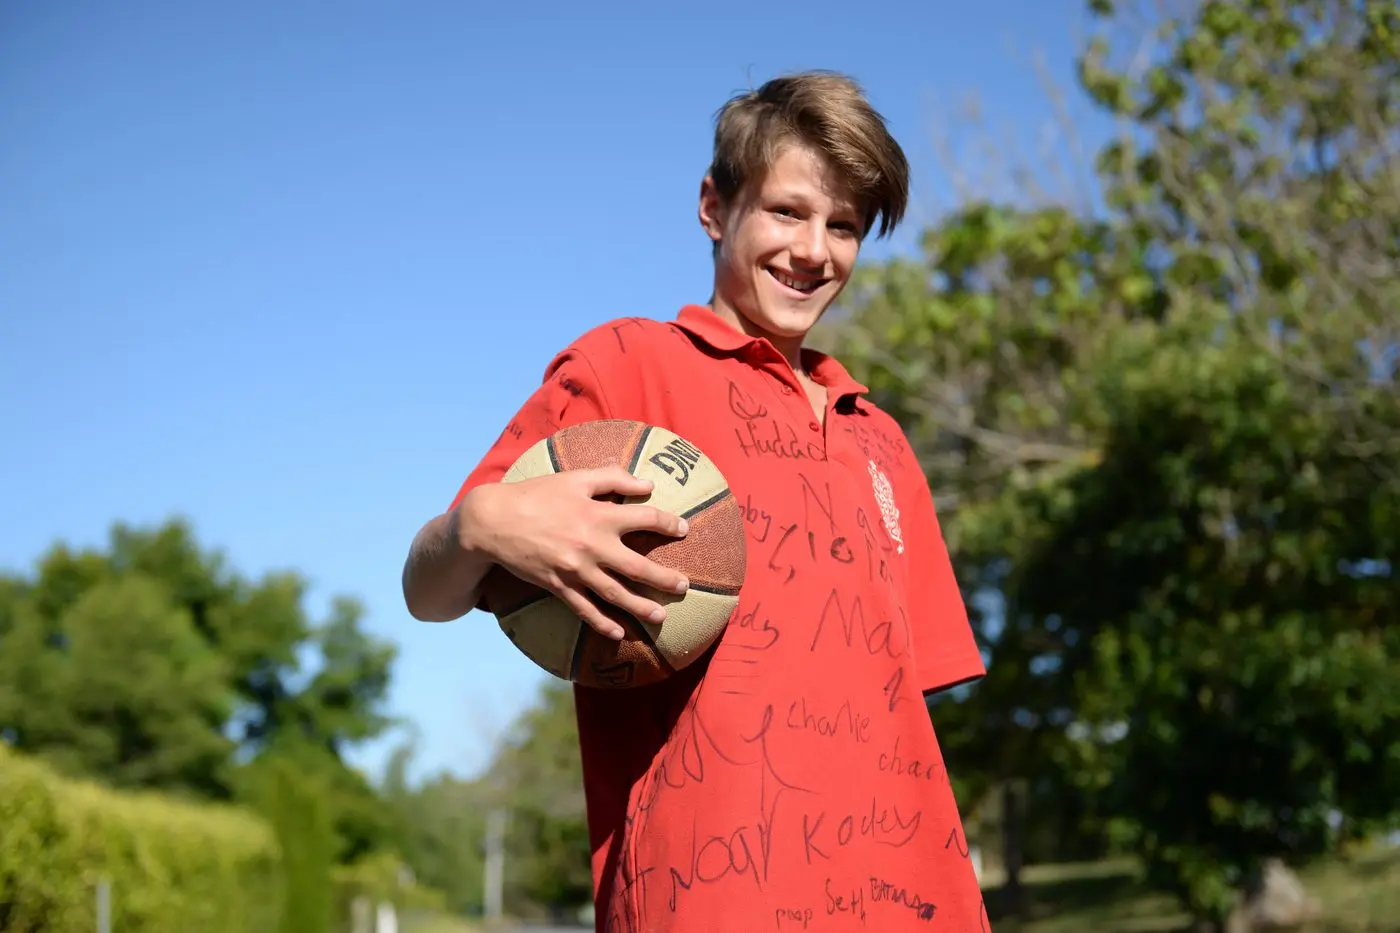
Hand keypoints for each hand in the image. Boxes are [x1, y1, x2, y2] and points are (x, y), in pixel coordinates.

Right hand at [459, 465, 690, 639]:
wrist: (493, 522)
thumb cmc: (536, 494)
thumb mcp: (574, 478)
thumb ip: (612, 478)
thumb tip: (647, 483)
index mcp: (598, 514)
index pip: (644, 518)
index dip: (667, 523)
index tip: (683, 529)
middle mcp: (591, 545)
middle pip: (637, 566)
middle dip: (664, 578)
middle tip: (684, 586)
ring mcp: (575, 570)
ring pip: (615, 594)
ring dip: (641, 607)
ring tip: (662, 617)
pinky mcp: (559, 586)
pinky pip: (584, 610)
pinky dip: (602, 623)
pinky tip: (618, 633)